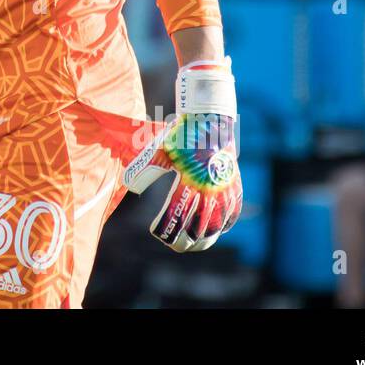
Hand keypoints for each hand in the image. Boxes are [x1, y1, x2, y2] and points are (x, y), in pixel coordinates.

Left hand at [124, 60, 241, 251]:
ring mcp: (224, 185)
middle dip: (189, 240)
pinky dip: (228, 220)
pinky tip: (222, 228)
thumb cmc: (181, 133)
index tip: (158, 234)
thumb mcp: (161, 149)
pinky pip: (234, 206)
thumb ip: (147, 168)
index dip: (168, 228)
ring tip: (199, 244)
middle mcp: (210, 186)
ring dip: (210, 235)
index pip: (179, 214)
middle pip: (202, 225)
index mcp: (190, 180)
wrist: (209, 116)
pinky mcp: (233, 180)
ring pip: (220, 220)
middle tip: (178, 247)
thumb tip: (130, 186)